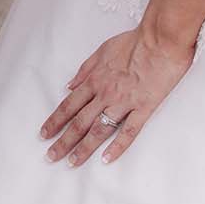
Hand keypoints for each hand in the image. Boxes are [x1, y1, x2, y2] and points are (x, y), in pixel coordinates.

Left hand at [40, 25, 194, 165]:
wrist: (160, 40)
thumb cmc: (133, 42)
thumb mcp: (101, 50)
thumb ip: (84, 70)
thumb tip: (69, 85)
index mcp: (94, 80)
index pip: (69, 105)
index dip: (55, 121)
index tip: (44, 134)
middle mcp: (105, 94)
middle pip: (79, 122)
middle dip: (63, 140)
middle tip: (51, 156)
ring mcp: (124, 102)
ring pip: (99, 130)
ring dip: (84, 147)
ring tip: (72, 163)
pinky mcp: (144, 108)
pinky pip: (129, 131)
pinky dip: (117, 147)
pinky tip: (107, 160)